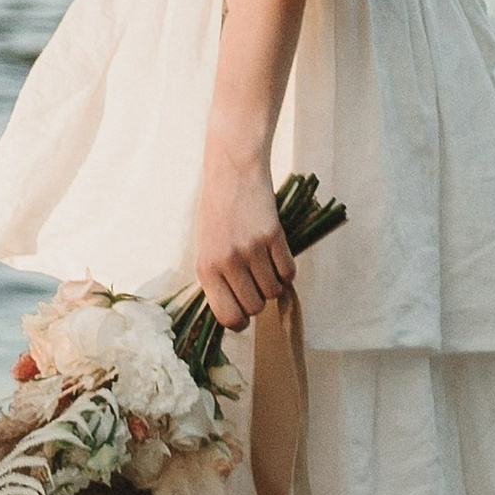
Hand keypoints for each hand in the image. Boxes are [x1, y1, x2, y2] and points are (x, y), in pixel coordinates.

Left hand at [192, 148, 292, 331]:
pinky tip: (277, 255)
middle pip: (254, 308)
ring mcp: (251, 249)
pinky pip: (288, 273)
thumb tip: (233, 314)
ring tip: (264, 264)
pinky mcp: (273, 236)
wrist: (232, 172)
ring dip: (273, 284)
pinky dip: (286, 270)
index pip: (227, 317)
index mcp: (206, 267)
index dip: (239, 323)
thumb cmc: (217, 211)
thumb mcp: (206, 247)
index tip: (244, 316)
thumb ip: (217, 280)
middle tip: (254, 281)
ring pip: (273, 292)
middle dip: (257, 300)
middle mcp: (227, 261)